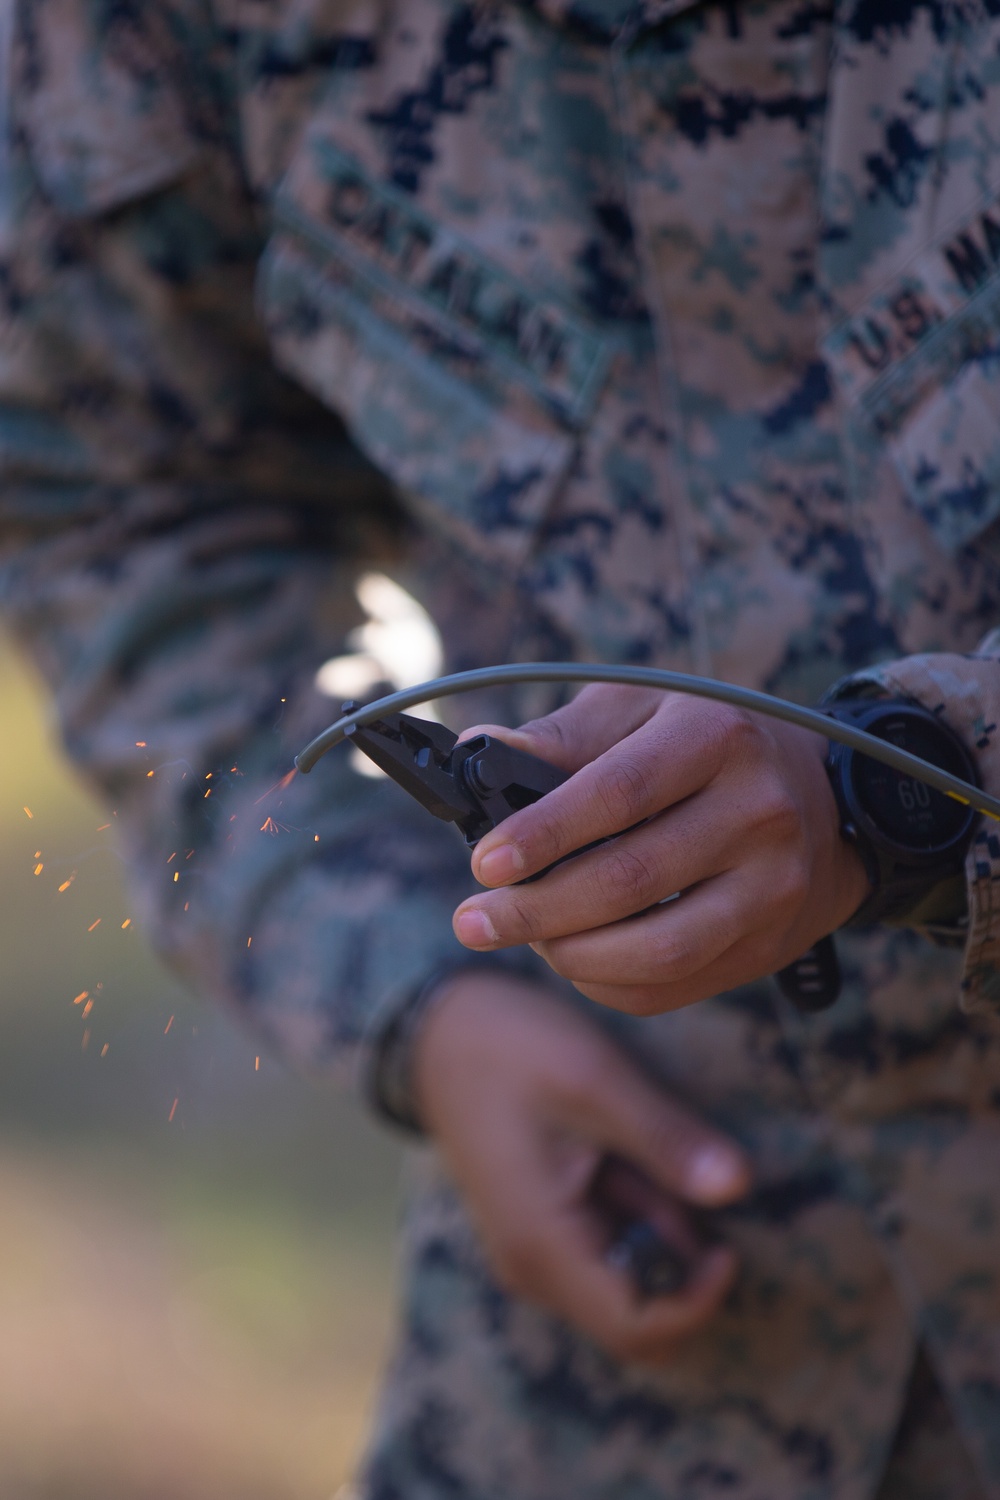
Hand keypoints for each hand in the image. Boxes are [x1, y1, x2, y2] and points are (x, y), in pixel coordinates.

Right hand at [413, 970, 748, 1364]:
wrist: (442, 1027)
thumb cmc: (511, 1047)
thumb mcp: (595, 1079)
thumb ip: (666, 1137)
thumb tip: (741, 1185)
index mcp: (542, 1246)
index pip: (636, 1331)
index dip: (697, 1302)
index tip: (728, 1244)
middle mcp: (534, 1268)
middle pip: (637, 1311)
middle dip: (678, 1256)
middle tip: (675, 1170)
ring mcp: (535, 1250)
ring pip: (627, 1274)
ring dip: (657, 1222)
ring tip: (638, 1138)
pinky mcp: (542, 1226)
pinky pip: (607, 1244)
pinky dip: (636, 1208)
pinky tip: (621, 1143)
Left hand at [452, 686, 869, 1014]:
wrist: (828, 800)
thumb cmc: (708, 746)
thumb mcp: (644, 710)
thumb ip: (564, 735)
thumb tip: (478, 753)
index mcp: (717, 738)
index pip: (619, 793)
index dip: (544, 834)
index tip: (482, 863)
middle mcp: (758, 811)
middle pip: (631, 880)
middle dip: (536, 910)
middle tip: (474, 920)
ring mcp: (772, 885)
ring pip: (656, 950)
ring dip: (571, 957)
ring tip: (526, 938)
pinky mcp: (770, 943)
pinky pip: (674, 987)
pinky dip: (607, 985)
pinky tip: (573, 961)